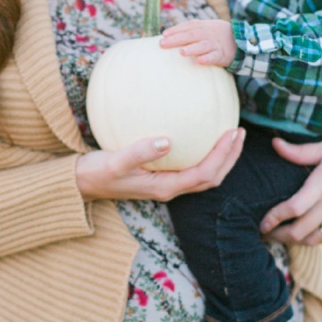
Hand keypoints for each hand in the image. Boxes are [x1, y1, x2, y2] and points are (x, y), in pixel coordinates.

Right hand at [76, 128, 244, 202]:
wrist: (81, 184)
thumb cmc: (96, 173)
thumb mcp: (115, 161)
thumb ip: (140, 152)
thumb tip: (166, 140)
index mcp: (165, 188)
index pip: (204, 173)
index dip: (222, 155)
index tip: (231, 133)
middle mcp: (170, 189)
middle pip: (212, 177)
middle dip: (230, 157)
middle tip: (239, 132)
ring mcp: (166, 185)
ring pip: (203, 175)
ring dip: (220, 157)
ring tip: (229, 135)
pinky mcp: (160, 178)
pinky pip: (190, 168)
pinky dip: (204, 154)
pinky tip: (201, 136)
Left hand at [160, 19, 235, 66]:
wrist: (240, 40)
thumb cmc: (215, 35)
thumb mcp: (205, 28)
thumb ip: (190, 30)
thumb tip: (167, 36)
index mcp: (203, 26)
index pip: (188, 26)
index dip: (175, 29)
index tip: (163, 35)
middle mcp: (208, 33)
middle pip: (191, 35)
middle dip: (176, 39)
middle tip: (163, 44)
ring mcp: (215, 44)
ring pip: (203, 45)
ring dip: (192, 48)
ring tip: (181, 52)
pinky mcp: (222, 55)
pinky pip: (214, 57)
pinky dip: (207, 58)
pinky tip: (199, 61)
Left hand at [260, 127, 321, 244]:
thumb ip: (299, 151)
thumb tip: (274, 143)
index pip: (294, 207)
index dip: (274, 218)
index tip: (262, 222)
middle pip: (300, 230)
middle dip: (278, 234)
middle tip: (265, 232)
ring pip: (313, 239)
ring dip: (294, 241)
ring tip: (281, 235)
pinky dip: (312, 239)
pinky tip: (301, 234)